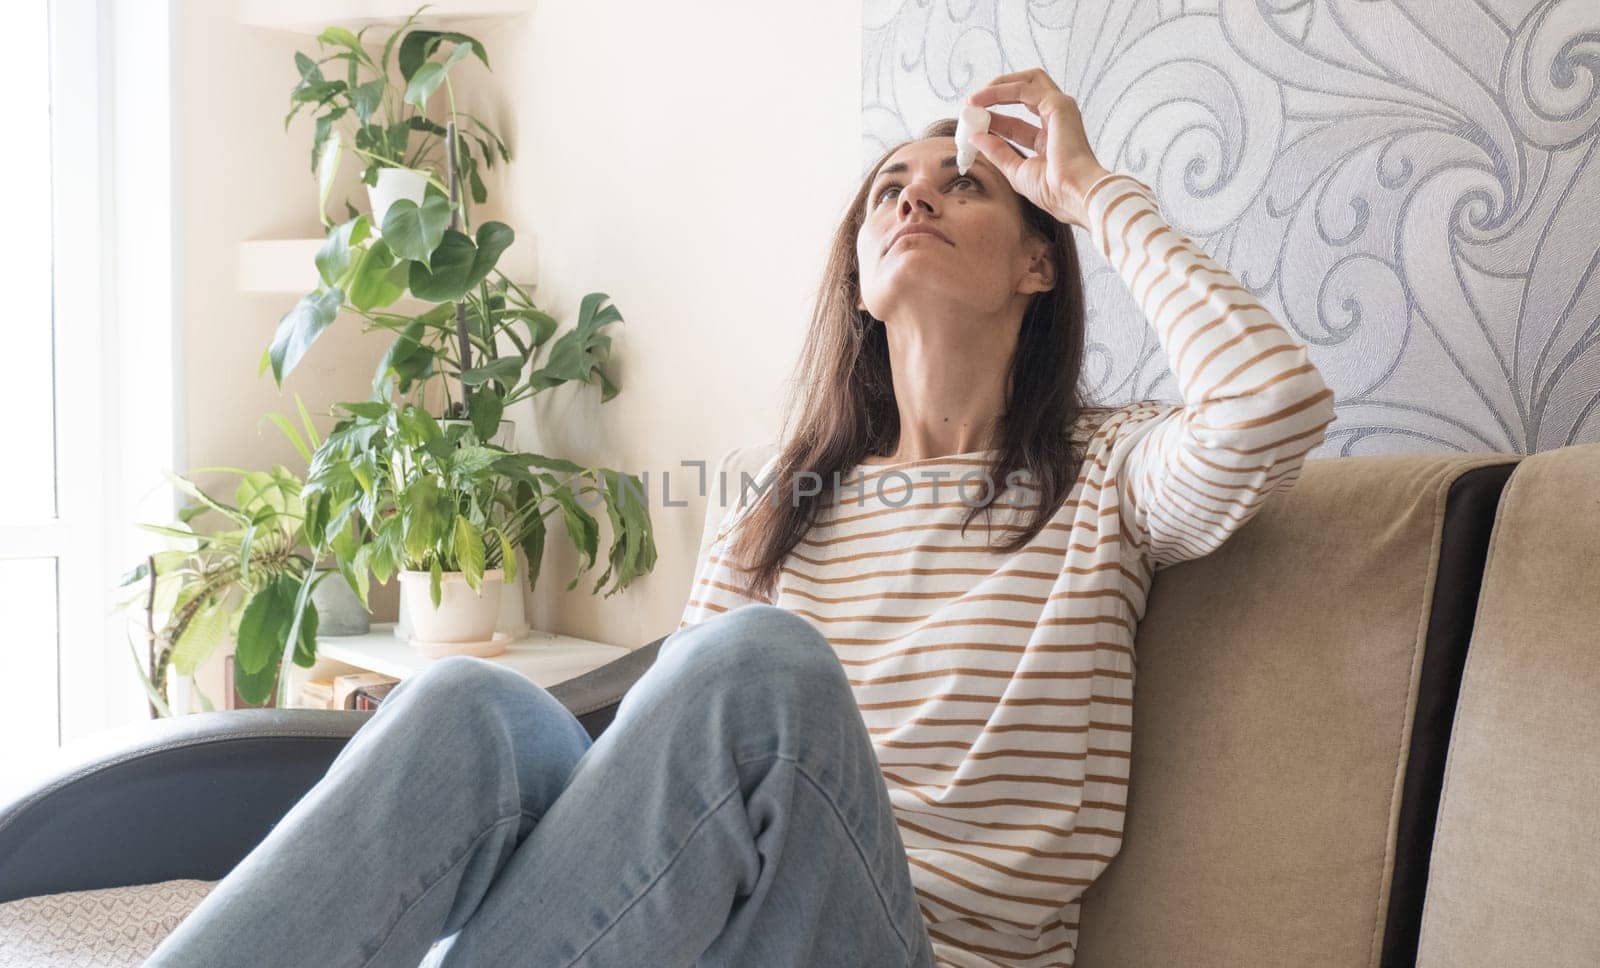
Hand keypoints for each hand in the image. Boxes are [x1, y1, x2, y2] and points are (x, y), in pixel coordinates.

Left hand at [966, 69, 1108, 228]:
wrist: (1072, 194)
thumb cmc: (1052, 190)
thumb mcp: (1016, 171)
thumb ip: (997, 152)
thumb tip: (976, 137)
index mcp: (1050, 140)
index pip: (1016, 123)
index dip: (993, 120)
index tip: (971, 123)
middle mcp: (1056, 120)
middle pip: (1024, 93)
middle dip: (996, 93)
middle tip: (972, 103)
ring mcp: (1060, 109)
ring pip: (1027, 82)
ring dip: (997, 87)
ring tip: (974, 99)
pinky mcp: (1059, 104)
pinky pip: (1025, 88)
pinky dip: (1001, 91)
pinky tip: (982, 100)